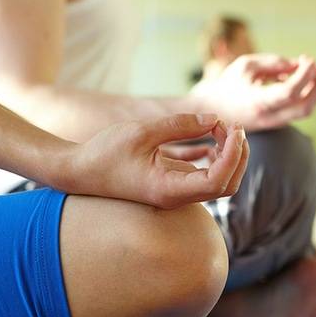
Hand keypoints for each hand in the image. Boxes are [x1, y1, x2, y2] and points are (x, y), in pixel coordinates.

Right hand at [69, 114, 248, 208]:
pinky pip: (203, 175)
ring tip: (220, 128)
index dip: (232, 155)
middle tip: (231, 126)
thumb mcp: (142, 132)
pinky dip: (214, 157)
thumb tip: (214, 119)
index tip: (231, 128)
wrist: (78, 171)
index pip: (218, 182)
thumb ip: (179, 125)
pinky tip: (210, 137)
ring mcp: (175, 192)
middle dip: (237, 155)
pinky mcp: (171, 183)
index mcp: (170, 190)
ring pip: (218, 181)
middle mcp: (177, 196)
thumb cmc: (104, 153)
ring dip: (228, 155)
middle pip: (226, 185)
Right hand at [193, 54, 315, 130]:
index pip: (290, 92)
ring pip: (305, 110)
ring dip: (314, 89)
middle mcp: (268, 117)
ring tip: (310, 68)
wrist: (212, 109)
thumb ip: (273, 63)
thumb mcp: (246, 65)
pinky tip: (297, 77)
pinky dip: (305, 93)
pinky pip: (298, 109)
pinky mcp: (277, 123)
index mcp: (257, 102)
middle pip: (305, 107)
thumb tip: (298, 65)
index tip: (309, 59)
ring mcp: (274, 123)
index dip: (305, 75)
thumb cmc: (228, 84)